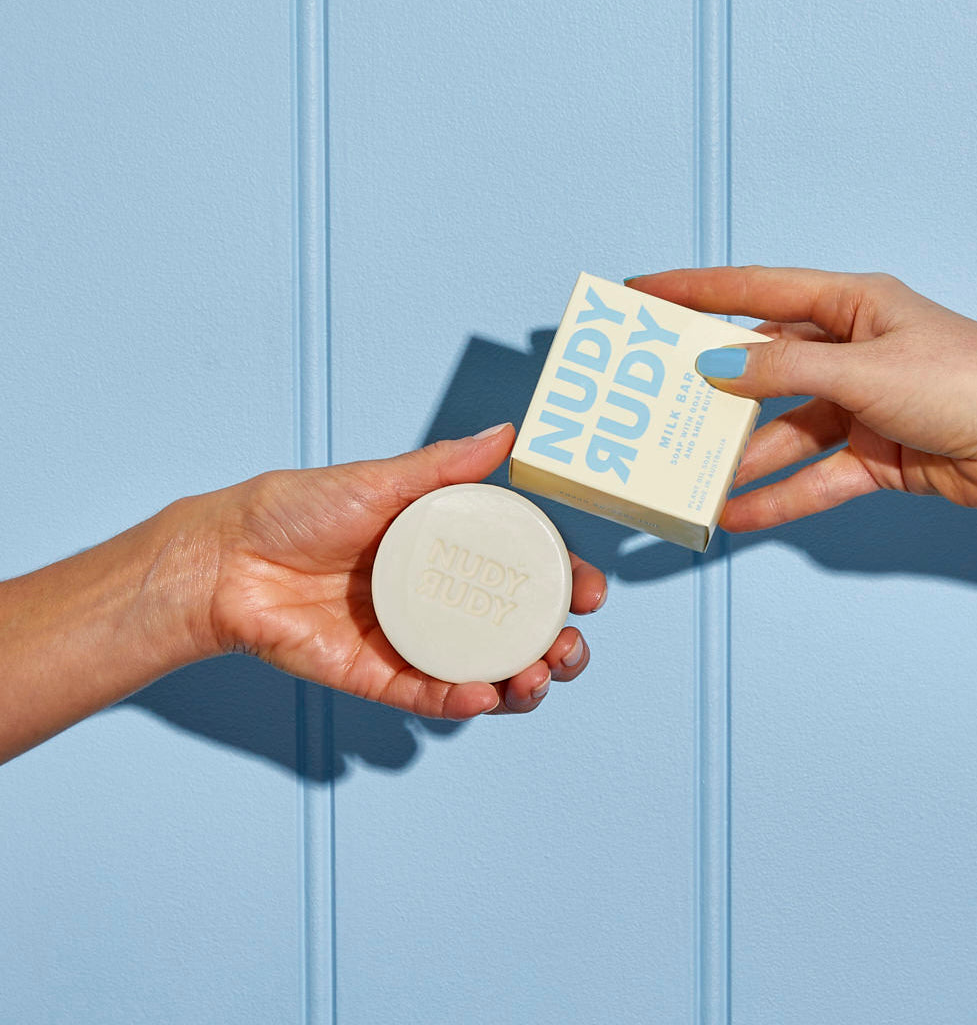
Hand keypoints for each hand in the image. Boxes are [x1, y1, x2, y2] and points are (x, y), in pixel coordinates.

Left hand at [201, 423, 605, 717]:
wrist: (226, 556)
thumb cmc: (298, 509)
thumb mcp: (381, 480)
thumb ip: (445, 466)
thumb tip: (507, 435)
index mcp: (444, 552)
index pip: (520, 574)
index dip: (563, 587)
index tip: (590, 592)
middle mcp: (436, 600)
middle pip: (513, 634)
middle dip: (555, 648)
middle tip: (569, 647)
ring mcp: (409, 642)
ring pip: (482, 673)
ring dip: (521, 683)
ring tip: (538, 676)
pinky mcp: (375, 676)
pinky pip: (427, 695)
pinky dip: (461, 700)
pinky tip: (485, 694)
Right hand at [627, 267, 976, 529]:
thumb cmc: (973, 379)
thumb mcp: (865, 369)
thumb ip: (783, 373)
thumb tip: (715, 369)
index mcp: (850, 306)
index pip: (754, 292)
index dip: (693, 291)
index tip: (641, 294)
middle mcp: (849, 353)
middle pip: (761, 369)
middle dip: (709, 389)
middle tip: (652, 401)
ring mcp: (859, 407)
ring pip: (782, 432)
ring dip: (741, 458)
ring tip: (689, 476)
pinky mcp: (873, 457)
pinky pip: (812, 478)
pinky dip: (778, 498)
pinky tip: (738, 513)